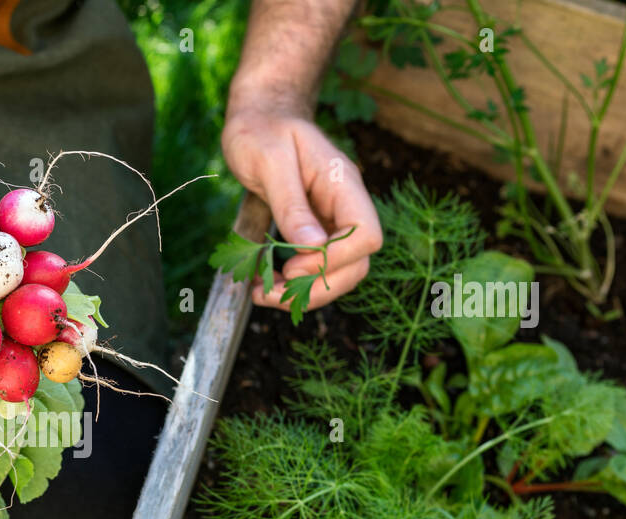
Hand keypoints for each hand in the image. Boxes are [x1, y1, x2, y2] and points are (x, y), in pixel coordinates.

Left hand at [221, 103, 381, 311]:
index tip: (291, 265)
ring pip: (337, 274)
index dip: (334, 260)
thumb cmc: (262, 130)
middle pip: (355, 265)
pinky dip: (293, 284)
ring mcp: (332, 221)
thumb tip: (312, 246)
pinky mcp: (315, 231)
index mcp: (344, 184)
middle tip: (267, 294)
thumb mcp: (270, 161)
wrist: (259, 117)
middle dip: (315, 288)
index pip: (366, 235)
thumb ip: (291, 204)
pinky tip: (263, 284)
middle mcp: (345, 206)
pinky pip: (316, 268)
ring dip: (303, 293)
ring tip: (260, 294)